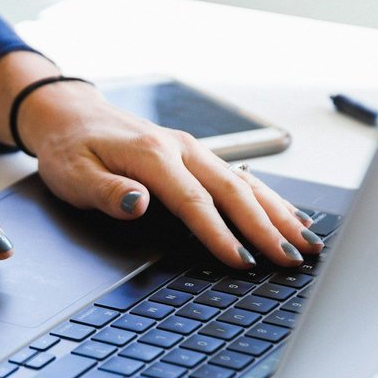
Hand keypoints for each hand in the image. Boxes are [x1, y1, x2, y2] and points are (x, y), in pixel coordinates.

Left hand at [0, 54, 320, 268]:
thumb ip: (107, 192)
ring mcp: (194, 151)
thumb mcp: (74, 175)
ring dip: (279, 213)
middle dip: (267, 228)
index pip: (194, 201)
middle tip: (292, 259)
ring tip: (307, 243)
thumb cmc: (70, 150)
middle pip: (234, 191)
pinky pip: (242, 177)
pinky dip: (270, 199)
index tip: (242, 261)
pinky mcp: (197, 156)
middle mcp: (181, 149)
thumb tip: (138, 204)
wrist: (71, 115)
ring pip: (246, 183)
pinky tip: (291, 217)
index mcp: (152, 155)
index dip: (220, 234)